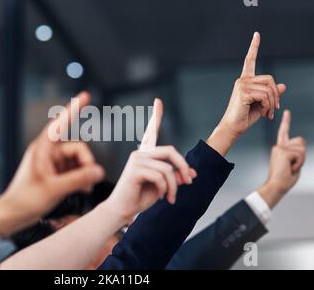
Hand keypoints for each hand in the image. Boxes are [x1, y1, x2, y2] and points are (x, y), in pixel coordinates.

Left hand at [0, 92, 104, 236]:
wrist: (13, 215)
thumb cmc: (24, 199)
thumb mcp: (54, 189)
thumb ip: (78, 180)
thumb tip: (99, 172)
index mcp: (43, 149)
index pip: (61, 123)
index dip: (74, 108)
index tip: (85, 95)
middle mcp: (49, 153)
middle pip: (77, 149)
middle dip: (86, 163)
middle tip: (89, 181)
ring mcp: (53, 164)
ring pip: (78, 161)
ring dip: (84, 173)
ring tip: (84, 188)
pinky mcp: (56, 174)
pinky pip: (75, 170)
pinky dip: (81, 178)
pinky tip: (82, 189)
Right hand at [104, 99, 196, 221]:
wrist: (122, 211)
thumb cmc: (140, 198)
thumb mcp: (162, 187)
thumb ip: (174, 178)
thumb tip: (191, 174)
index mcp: (145, 155)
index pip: (151, 132)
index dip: (155, 116)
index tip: (158, 101)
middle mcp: (140, 153)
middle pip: (170, 151)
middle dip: (184, 166)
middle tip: (189, 182)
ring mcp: (137, 160)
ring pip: (167, 168)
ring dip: (174, 186)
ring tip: (171, 197)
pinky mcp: (135, 169)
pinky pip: (160, 176)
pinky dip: (165, 189)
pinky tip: (161, 196)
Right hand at [209, 32, 286, 155]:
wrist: (233, 128)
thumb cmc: (245, 117)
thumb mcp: (262, 104)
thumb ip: (271, 94)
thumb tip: (283, 85)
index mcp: (245, 80)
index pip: (250, 60)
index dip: (254, 47)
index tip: (256, 34)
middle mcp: (242, 80)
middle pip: (270, 79)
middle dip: (276, 95)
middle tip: (275, 109)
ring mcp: (242, 85)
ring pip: (269, 88)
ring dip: (273, 103)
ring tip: (268, 113)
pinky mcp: (243, 92)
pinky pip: (265, 95)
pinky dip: (268, 106)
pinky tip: (264, 113)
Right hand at [258, 110, 306, 207]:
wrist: (276, 185)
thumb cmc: (284, 179)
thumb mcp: (293, 163)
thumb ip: (296, 153)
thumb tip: (300, 144)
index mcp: (280, 149)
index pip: (284, 132)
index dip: (286, 121)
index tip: (287, 112)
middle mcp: (278, 146)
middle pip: (301, 141)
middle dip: (302, 153)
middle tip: (293, 165)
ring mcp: (279, 148)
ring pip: (301, 148)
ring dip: (301, 160)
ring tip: (291, 167)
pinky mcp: (282, 151)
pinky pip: (299, 154)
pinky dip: (299, 163)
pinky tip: (290, 168)